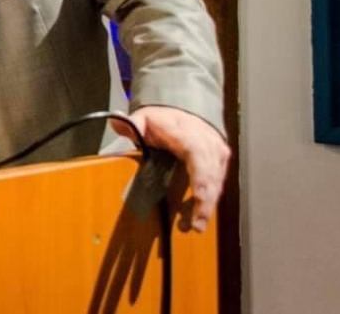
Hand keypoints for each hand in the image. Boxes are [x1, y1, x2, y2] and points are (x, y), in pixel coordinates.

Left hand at [112, 105, 229, 232]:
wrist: (186, 112)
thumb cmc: (164, 120)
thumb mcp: (145, 117)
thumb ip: (133, 124)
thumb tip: (118, 123)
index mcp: (190, 136)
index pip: (199, 157)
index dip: (201, 178)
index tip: (199, 197)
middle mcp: (209, 147)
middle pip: (212, 177)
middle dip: (206, 203)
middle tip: (196, 225)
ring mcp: (217, 156)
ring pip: (217, 184)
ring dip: (207, 207)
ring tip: (194, 227)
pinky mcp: (220, 165)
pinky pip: (217, 186)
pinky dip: (208, 203)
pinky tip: (196, 218)